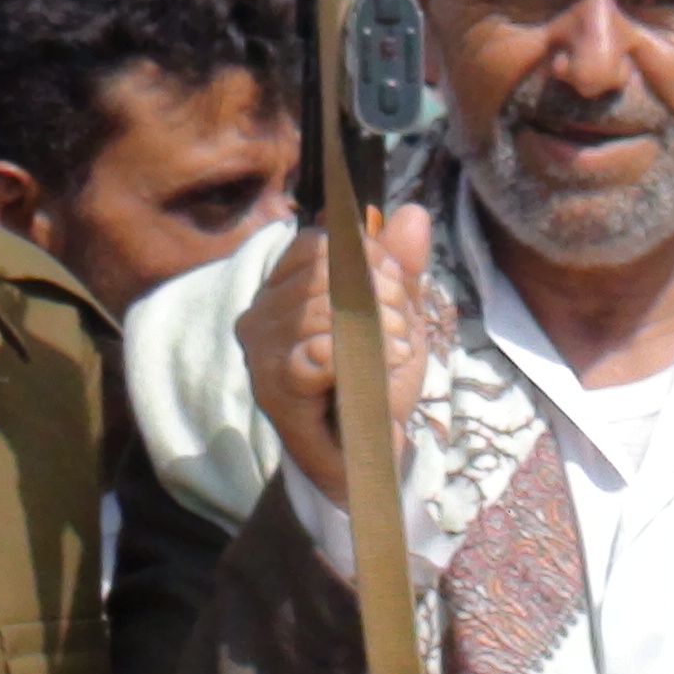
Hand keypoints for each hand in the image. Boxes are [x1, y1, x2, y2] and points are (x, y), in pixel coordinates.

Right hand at [238, 207, 439, 507]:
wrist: (365, 459)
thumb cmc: (372, 384)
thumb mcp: (396, 317)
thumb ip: (400, 267)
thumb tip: (413, 214)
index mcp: (283, 288)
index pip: (318, 243)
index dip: (366, 256)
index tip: (396, 284)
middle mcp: (260, 312)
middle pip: (325, 272)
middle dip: (381, 293)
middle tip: (402, 327)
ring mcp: (263, 351)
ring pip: (324, 309)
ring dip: (377, 326)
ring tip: (396, 351)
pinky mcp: (275, 388)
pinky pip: (315, 352)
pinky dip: (354, 354)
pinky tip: (375, 366)